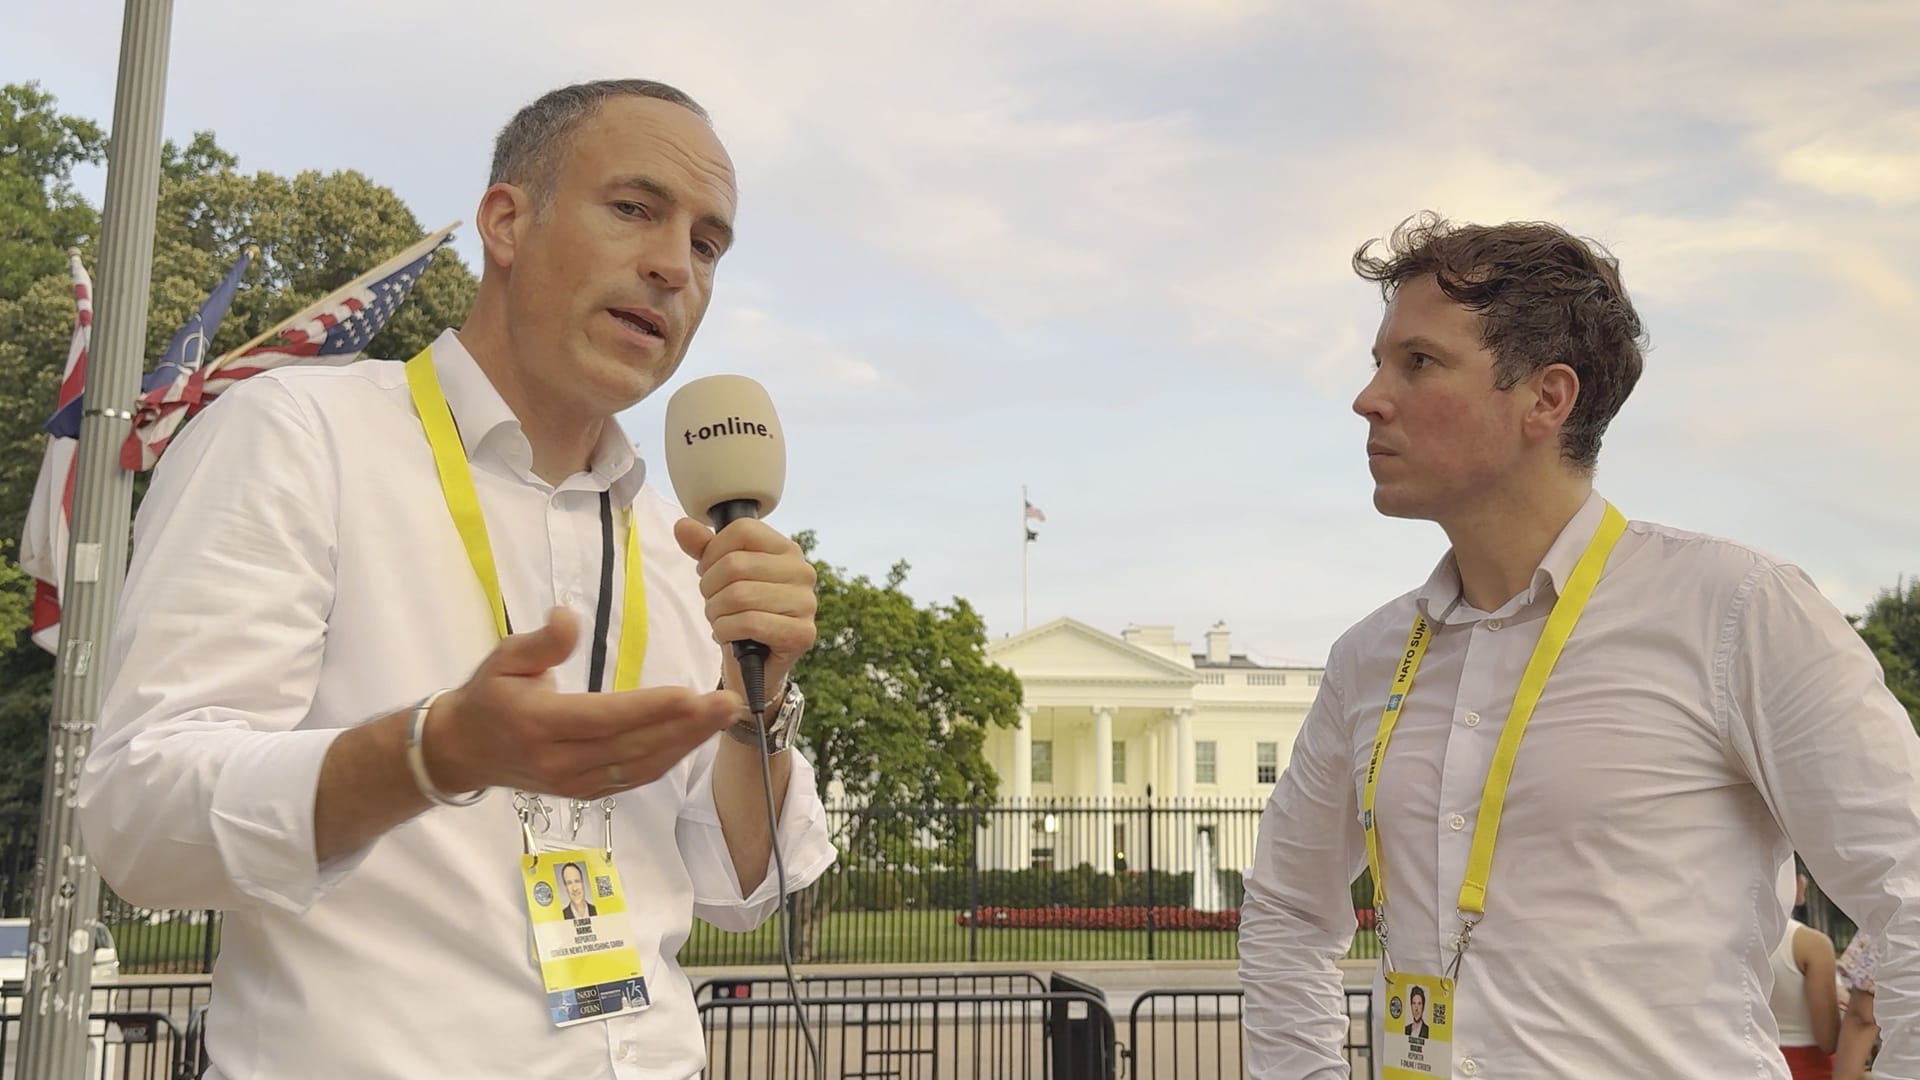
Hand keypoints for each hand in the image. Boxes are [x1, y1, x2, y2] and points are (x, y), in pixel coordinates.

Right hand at [424, 607, 742, 798]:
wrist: (462, 751)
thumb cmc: (488, 696)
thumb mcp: (503, 658)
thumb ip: (542, 641)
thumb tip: (570, 616)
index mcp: (540, 724)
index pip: (605, 718)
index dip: (652, 709)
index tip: (693, 694)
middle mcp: (561, 761)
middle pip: (634, 745)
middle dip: (687, 726)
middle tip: (729, 702)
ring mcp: (575, 783)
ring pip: (641, 766)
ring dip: (687, 743)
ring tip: (723, 716)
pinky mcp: (586, 792)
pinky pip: (635, 778)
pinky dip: (669, 758)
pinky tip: (695, 737)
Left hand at [672, 517, 817, 708]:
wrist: (755, 665)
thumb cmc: (741, 614)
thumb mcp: (719, 576)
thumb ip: (703, 549)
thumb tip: (683, 526)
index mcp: (787, 550)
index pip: (743, 530)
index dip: (713, 551)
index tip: (709, 571)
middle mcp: (803, 572)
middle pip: (736, 564)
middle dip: (710, 588)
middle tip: (712, 603)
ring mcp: (806, 603)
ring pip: (739, 595)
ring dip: (716, 612)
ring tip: (720, 620)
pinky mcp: (802, 634)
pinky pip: (749, 622)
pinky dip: (727, 631)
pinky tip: (728, 635)